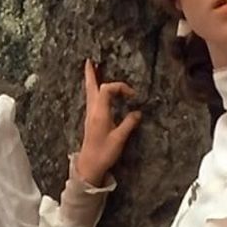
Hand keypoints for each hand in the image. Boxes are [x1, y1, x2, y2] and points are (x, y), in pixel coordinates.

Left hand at [75, 59, 141, 185]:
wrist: (89, 165)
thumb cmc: (104, 153)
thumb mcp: (120, 138)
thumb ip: (129, 123)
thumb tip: (137, 112)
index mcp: (99, 113)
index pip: (107, 89)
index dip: (120, 86)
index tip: (132, 95)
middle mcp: (92, 111)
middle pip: (91, 86)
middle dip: (91, 73)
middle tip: (90, 60)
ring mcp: (90, 115)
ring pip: (89, 92)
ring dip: (91, 80)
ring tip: (92, 69)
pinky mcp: (90, 120)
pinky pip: (91, 99)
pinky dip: (94, 90)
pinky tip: (97, 90)